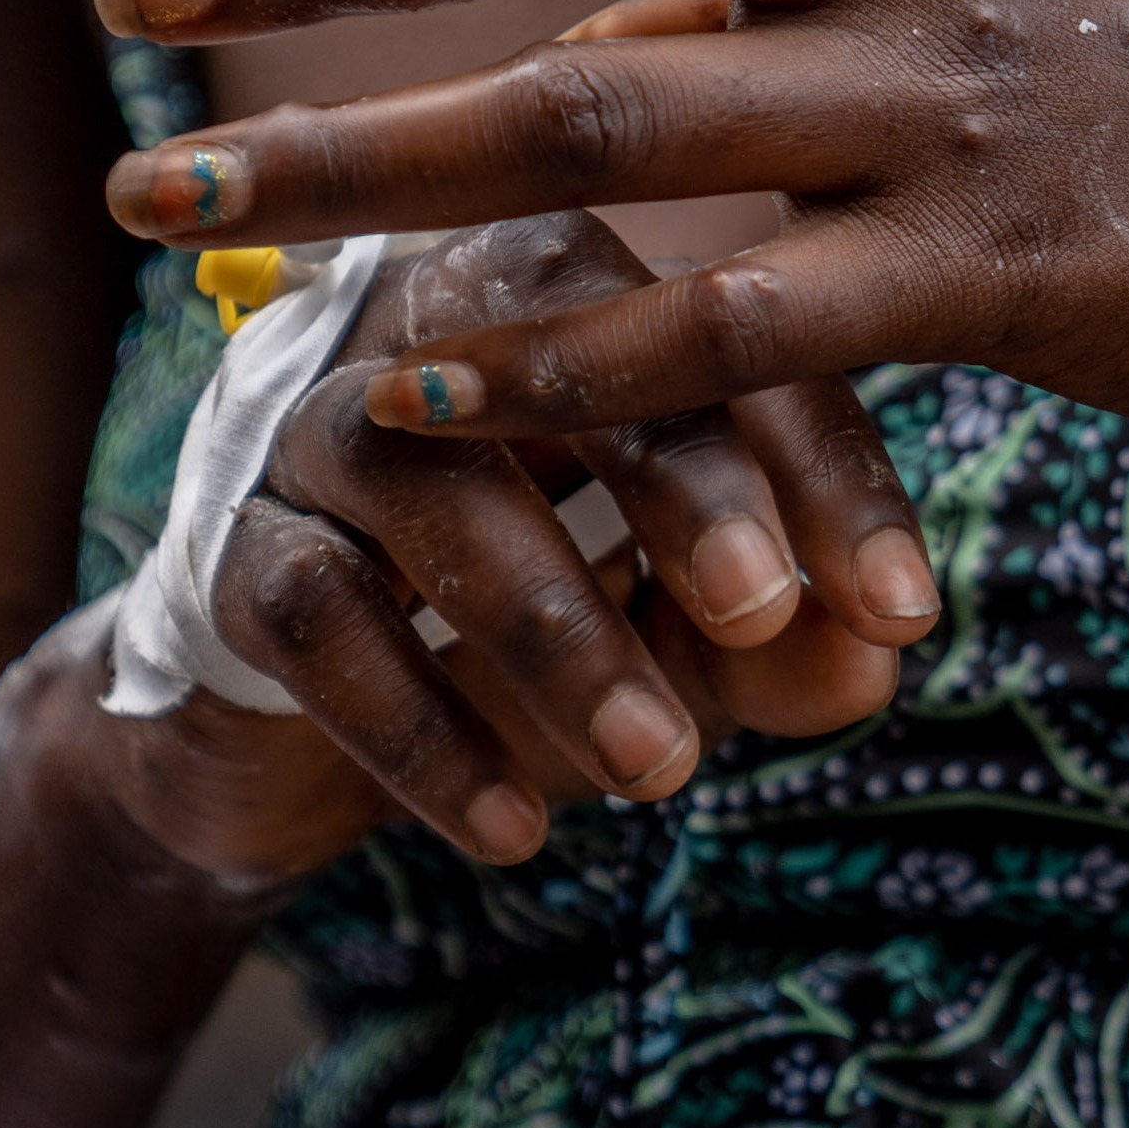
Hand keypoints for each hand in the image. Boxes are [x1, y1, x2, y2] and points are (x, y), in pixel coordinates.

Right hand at [96, 203, 935, 884]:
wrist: (308, 732)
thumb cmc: (543, 635)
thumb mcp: (688, 644)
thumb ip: (788, 644)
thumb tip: (868, 656)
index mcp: (578, 298)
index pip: (718, 328)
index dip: (821, 467)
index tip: (904, 613)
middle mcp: (435, 317)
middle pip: (557, 329)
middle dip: (678, 481)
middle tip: (763, 618)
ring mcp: (311, 420)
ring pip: (419, 472)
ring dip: (553, 627)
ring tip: (657, 767)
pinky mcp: (223, 543)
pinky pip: (311, 611)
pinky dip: (420, 728)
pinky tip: (515, 829)